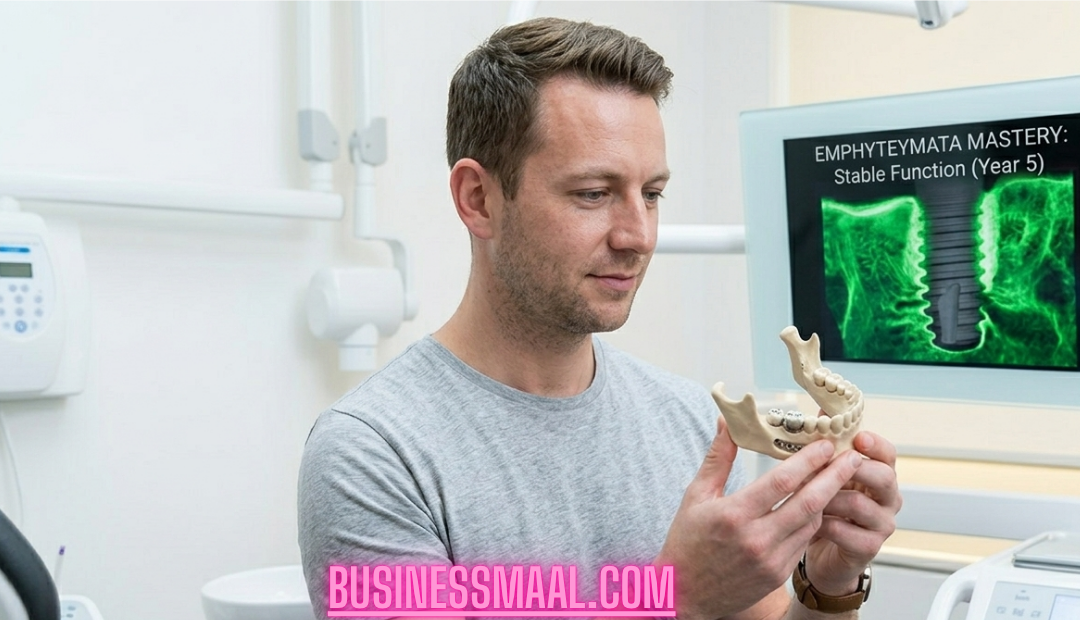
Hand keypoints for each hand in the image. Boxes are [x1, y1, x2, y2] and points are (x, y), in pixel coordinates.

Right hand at [655, 416, 864, 619]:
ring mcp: (770, 560)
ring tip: (840, 476)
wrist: (685, 594)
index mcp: (734, 515)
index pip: (782, 481)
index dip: (809, 460)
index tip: (826, 443)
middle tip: (853, 456)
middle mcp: (756, 539)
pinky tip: (818, 504)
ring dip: (829, 498)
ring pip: (812, 522)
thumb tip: (726, 422)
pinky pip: (804, 541)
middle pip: (808, 502)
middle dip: (836, 476)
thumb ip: (718, 458)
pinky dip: (814, 520)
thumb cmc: (686, 541)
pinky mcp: (778, 574)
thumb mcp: (695, 496)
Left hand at [803, 431, 901, 595]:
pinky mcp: (869, 548)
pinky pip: (846, 531)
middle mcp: (888, 499)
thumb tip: (822, 409)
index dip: (875, 444)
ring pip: (860, 504)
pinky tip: (809, 522)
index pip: (889, 455)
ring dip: (828, 496)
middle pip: (884, 477)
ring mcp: (882, 524)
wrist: (823, 550)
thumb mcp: (826, 474)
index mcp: (880, 475)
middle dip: (854, 468)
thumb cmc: (826, 506)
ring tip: (805, 494)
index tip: (858, 437)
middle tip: (828, 464)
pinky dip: (824, 524)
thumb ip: (828, 446)